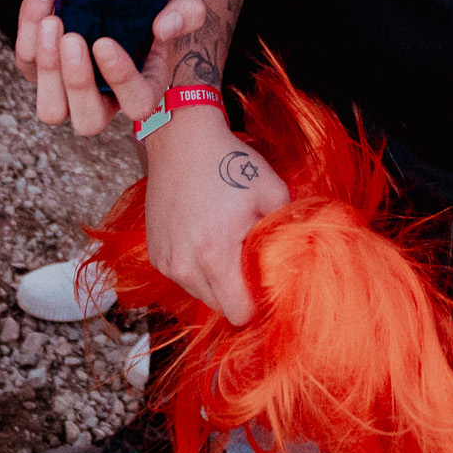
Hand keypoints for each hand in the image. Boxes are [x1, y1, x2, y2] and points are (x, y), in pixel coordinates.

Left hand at [16, 0, 210, 136]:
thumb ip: (186, 10)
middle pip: (88, 121)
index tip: (104, 42)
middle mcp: (104, 95)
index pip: (137, 103)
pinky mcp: (38, 67)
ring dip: (47, 69)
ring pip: (51, 110)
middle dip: (77, 83)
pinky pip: (26, 63)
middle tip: (72, 39)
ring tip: (51, 22)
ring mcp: (67, 86)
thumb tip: (164, 28)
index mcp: (143, 84)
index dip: (121, 80)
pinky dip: (29, 27)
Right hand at [142, 111, 285, 323]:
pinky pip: (182, 277)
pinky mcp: (155, 253)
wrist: (181, 139)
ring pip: (199, 294)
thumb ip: (288, 230)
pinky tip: (204, 237)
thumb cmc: (228, 161)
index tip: (264, 283)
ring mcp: (166, 261)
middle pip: (219, 307)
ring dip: (215, 280)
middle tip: (246, 258)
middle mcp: (184, 265)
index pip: (238, 313)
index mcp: (215, 255)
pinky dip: (196, 267)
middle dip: (237, 292)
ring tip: (223, 243)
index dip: (256, 303)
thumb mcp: (272, 191)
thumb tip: (297, 260)